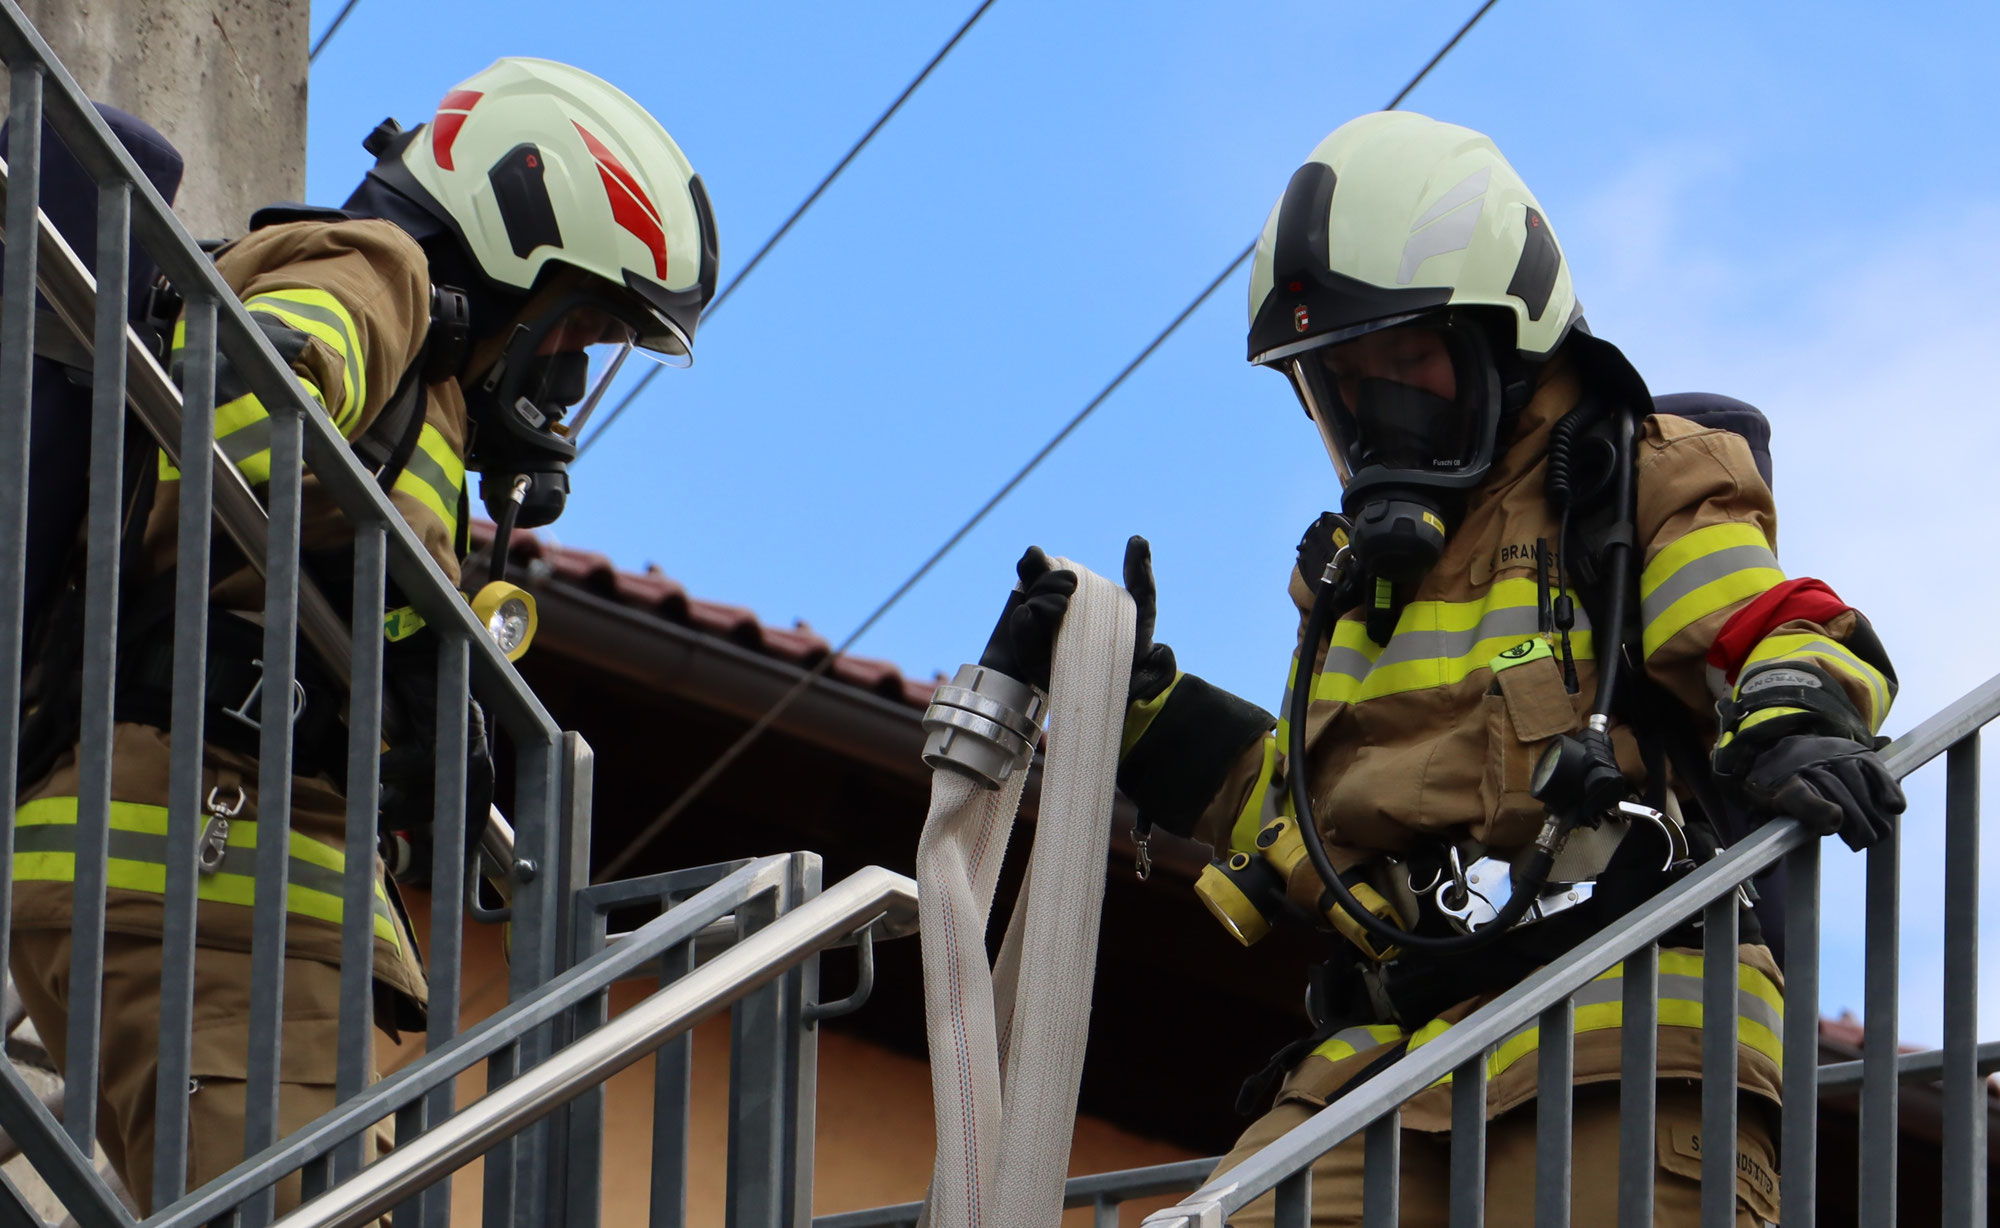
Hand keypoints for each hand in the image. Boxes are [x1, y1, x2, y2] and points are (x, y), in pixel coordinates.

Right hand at [978, 539, 1176, 698]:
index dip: (1033, 560)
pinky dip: (1023, 625)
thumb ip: (1139, 576)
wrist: (1137, 691)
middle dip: (1044, 579)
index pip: (1039, 571)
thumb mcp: (1142, 608)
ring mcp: (1041, 641)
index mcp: (1067, 597)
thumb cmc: (1137, 649)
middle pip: (1031, 586)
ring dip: (1038, 598)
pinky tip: (1031, 616)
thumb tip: (1138, 539)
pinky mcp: (1036, 665)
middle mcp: (1049, 617)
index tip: (1038, 556)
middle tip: (1071, 586)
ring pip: (1026, 608)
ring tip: (1062, 605)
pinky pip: (1021, 640)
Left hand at [1739, 734, 1903, 851]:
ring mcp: (1835, 756)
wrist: (1787, 749)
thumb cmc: (1778, 790)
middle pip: (1837, 795)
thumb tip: (1764, 876)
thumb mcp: (1762, 812)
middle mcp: (1809, 766)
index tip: (1834, 824)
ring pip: (1857, 784)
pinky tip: (1894, 808)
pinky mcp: (1857, 754)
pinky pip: (1875, 770)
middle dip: (1854, 822)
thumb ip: (1766, 841)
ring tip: (1877, 836)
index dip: (1816, 810)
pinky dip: (1887, 788)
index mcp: (1781, 786)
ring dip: (1871, 812)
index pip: (1798, 797)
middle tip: (1862, 843)